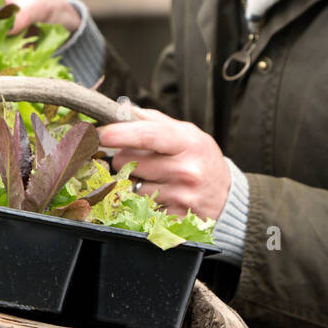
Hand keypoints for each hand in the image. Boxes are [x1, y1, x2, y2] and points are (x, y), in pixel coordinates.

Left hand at [97, 106, 229, 220]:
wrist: (226, 197)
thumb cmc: (201, 159)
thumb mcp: (186, 133)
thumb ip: (153, 121)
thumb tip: (122, 109)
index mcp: (187, 143)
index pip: (148, 136)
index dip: (120, 133)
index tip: (101, 133)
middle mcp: (185, 171)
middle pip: (129, 163)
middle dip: (124, 159)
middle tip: (138, 159)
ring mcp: (179, 197)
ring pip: (130, 187)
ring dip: (131, 181)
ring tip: (151, 177)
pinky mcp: (172, 218)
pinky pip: (140, 206)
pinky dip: (141, 200)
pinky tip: (158, 194)